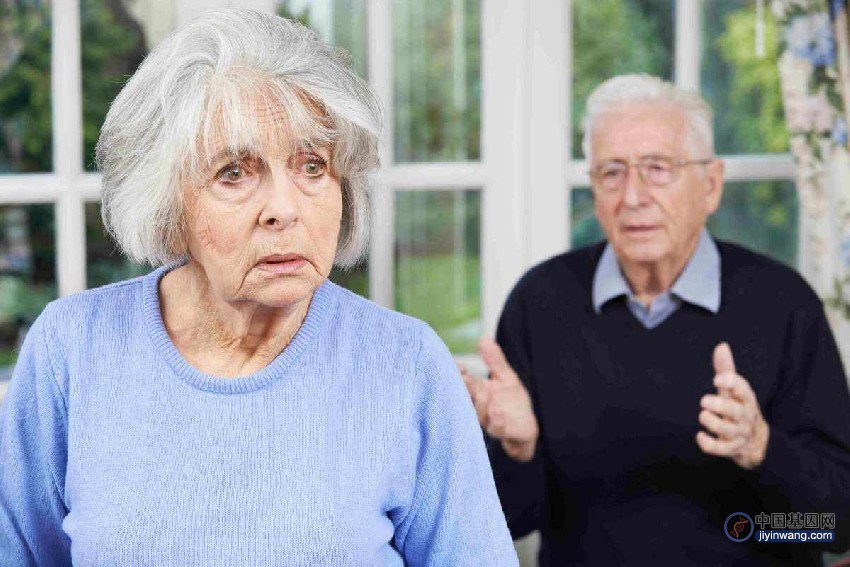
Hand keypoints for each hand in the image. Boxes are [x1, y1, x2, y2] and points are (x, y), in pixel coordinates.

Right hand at [460, 337, 538, 461]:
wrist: (526, 428)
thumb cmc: (512, 402)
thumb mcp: (506, 377)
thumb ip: (495, 360)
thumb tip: (483, 338)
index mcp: (479, 392)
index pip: (466, 381)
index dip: (460, 374)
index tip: (458, 365)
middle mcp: (480, 407)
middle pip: (470, 397)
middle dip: (467, 388)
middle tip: (464, 378)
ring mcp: (490, 421)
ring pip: (481, 413)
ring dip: (482, 404)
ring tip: (484, 394)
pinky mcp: (503, 432)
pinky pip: (497, 428)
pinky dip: (497, 420)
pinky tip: (498, 412)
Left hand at [696, 342, 769, 468]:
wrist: (756, 441)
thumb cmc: (739, 408)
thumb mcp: (734, 390)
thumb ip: (726, 370)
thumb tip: (721, 345)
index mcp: (745, 399)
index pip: (744, 390)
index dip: (732, 383)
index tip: (718, 379)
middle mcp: (744, 417)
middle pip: (736, 412)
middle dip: (721, 406)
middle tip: (704, 400)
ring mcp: (739, 434)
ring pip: (728, 431)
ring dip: (714, 423)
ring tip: (703, 415)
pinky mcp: (732, 449)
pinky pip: (721, 449)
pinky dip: (710, 445)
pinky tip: (699, 436)